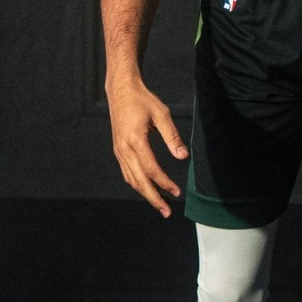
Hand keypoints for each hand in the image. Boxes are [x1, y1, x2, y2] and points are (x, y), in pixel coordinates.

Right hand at [107, 77, 187, 217]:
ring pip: (131, 179)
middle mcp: (124, 149)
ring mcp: (119, 150)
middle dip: (153, 199)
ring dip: (145, 194)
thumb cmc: (143, 100)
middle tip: (167, 212)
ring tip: (160, 205)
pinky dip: (137, 183)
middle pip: (139, 181)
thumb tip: (183, 156)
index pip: (151, 169)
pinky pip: (127, 172)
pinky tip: (147, 188)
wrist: (121, 90)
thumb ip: (172, 136)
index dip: (164, 183)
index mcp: (135, 140)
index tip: (177, 192)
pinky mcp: (118, 150)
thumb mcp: (161, 114)